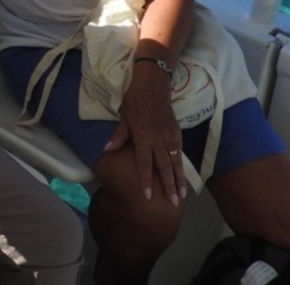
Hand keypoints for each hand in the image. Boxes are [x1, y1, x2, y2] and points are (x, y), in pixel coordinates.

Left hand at [104, 66, 184, 204]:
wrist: (154, 86)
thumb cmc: (135, 100)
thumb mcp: (124, 117)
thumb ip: (119, 136)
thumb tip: (107, 150)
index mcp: (143, 137)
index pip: (144, 164)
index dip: (145, 181)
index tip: (147, 196)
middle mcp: (158, 140)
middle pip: (164, 168)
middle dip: (168, 187)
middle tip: (173, 204)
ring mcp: (169, 137)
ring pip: (175, 163)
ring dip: (179, 180)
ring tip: (182, 196)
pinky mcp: (177, 133)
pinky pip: (179, 153)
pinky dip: (181, 166)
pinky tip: (182, 176)